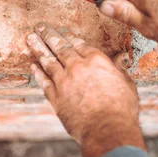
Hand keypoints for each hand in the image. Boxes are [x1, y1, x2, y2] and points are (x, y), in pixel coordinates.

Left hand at [26, 23, 145, 156]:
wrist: (107, 130)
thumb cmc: (121, 109)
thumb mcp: (126, 84)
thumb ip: (119, 69)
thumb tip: (121, 59)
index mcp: (96, 61)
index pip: (79, 44)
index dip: (69, 36)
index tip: (61, 30)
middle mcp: (78, 67)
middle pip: (60, 47)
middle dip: (49, 35)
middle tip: (40, 27)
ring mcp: (64, 82)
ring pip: (48, 61)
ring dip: (38, 48)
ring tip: (31, 39)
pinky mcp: (56, 98)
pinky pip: (44, 82)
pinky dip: (37, 73)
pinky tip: (33, 66)